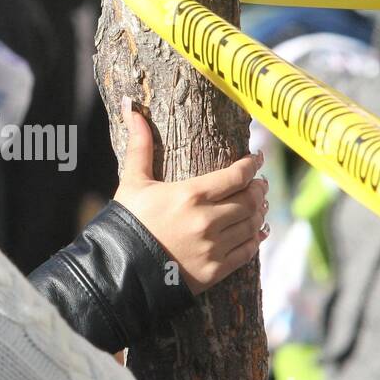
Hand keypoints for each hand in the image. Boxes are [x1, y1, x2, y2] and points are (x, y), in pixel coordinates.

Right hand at [113, 97, 268, 294]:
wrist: (120, 271)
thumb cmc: (126, 222)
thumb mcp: (133, 182)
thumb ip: (140, 146)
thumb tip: (131, 108)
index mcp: (191, 194)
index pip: (236, 175)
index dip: (251, 165)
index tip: (256, 159)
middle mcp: (207, 220)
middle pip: (249, 200)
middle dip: (258, 189)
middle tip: (259, 183)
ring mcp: (213, 247)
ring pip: (251, 225)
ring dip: (259, 212)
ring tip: (258, 205)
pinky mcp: (215, 270)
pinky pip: (247, 252)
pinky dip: (256, 240)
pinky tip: (258, 232)